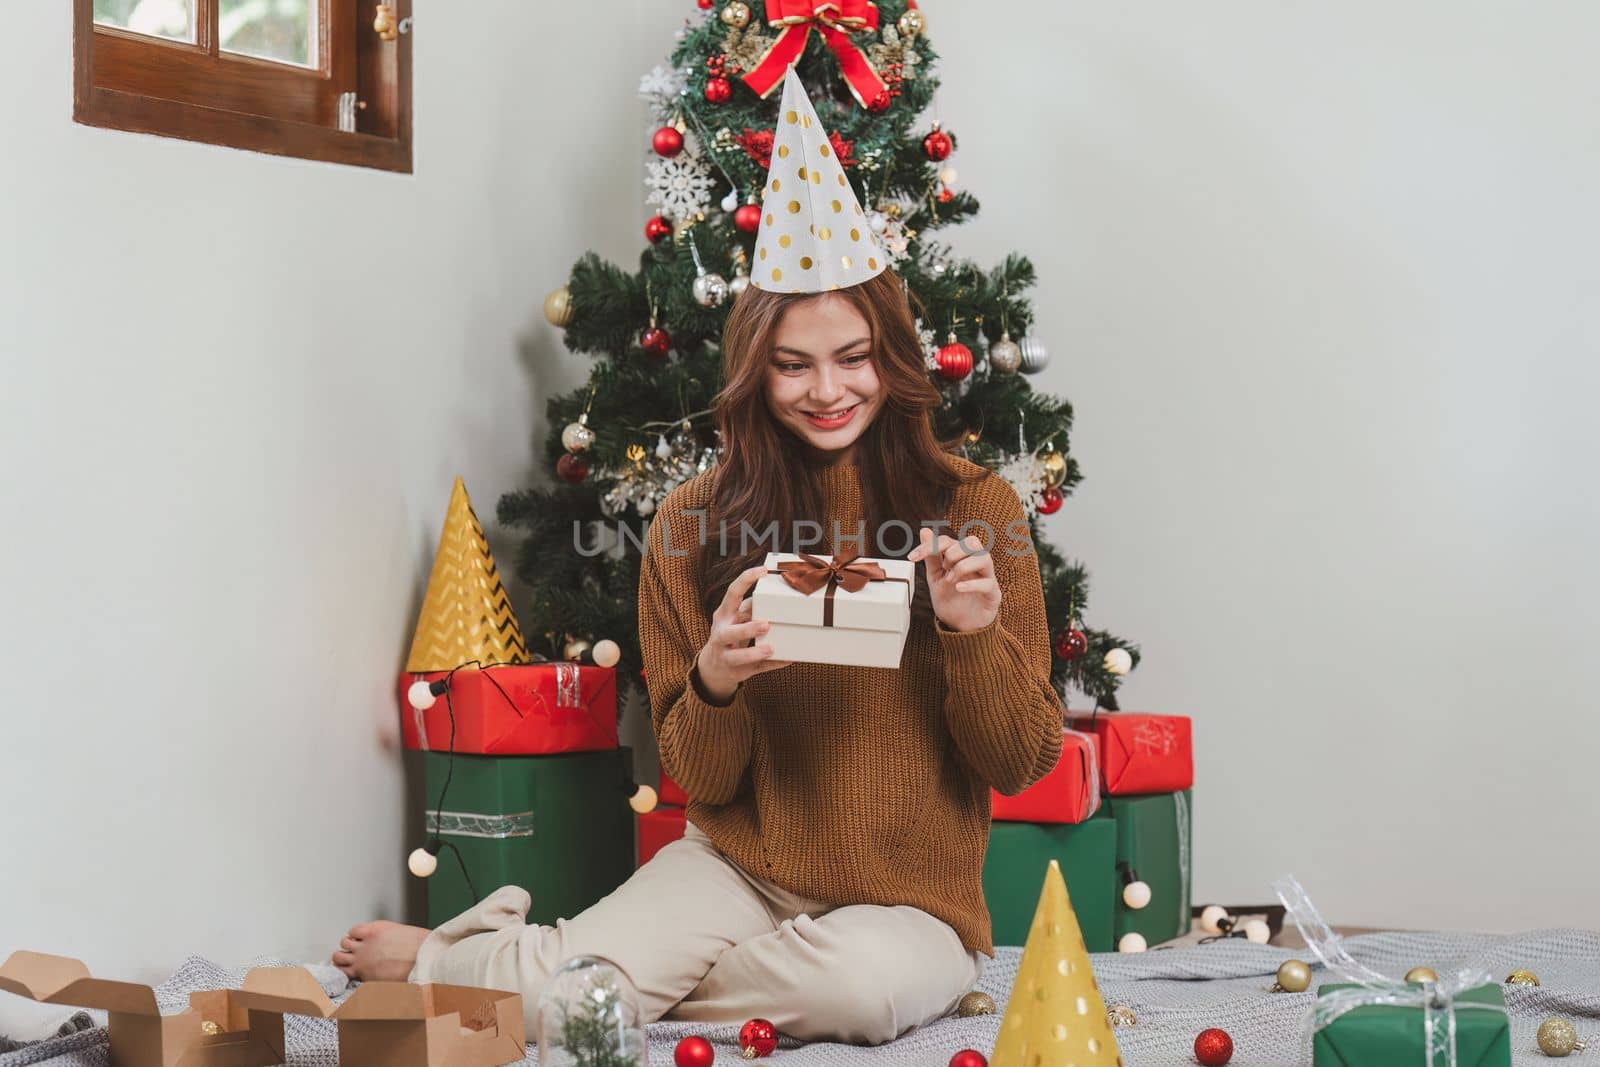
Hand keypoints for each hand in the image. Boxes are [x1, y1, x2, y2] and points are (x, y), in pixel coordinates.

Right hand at [696, 563, 793, 701]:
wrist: (713, 667)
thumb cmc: (730, 633)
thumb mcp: (735, 617)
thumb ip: (750, 607)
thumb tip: (773, 594)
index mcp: (723, 615)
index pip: (731, 594)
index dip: (745, 580)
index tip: (763, 571)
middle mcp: (720, 635)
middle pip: (728, 633)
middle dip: (746, 629)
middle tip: (766, 624)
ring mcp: (726, 656)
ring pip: (737, 656)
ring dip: (754, 652)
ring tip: (771, 648)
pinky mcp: (738, 672)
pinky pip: (756, 669)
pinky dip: (772, 664)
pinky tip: (788, 659)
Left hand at [909, 527, 1001, 632]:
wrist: (959, 625)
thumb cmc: (951, 598)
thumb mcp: (935, 577)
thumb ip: (931, 556)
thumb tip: (924, 530)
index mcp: (961, 556)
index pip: (948, 540)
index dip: (929, 546)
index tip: (913, 557)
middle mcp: (976, 563)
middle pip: (973, 542)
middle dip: (954, 552)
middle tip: (944, 568)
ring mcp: (986, 577)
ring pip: (984, 557)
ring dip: (963, 566)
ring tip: (950, 580)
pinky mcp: (993, 594)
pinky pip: (988, 583)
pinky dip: (972, 584)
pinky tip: (958, 588)